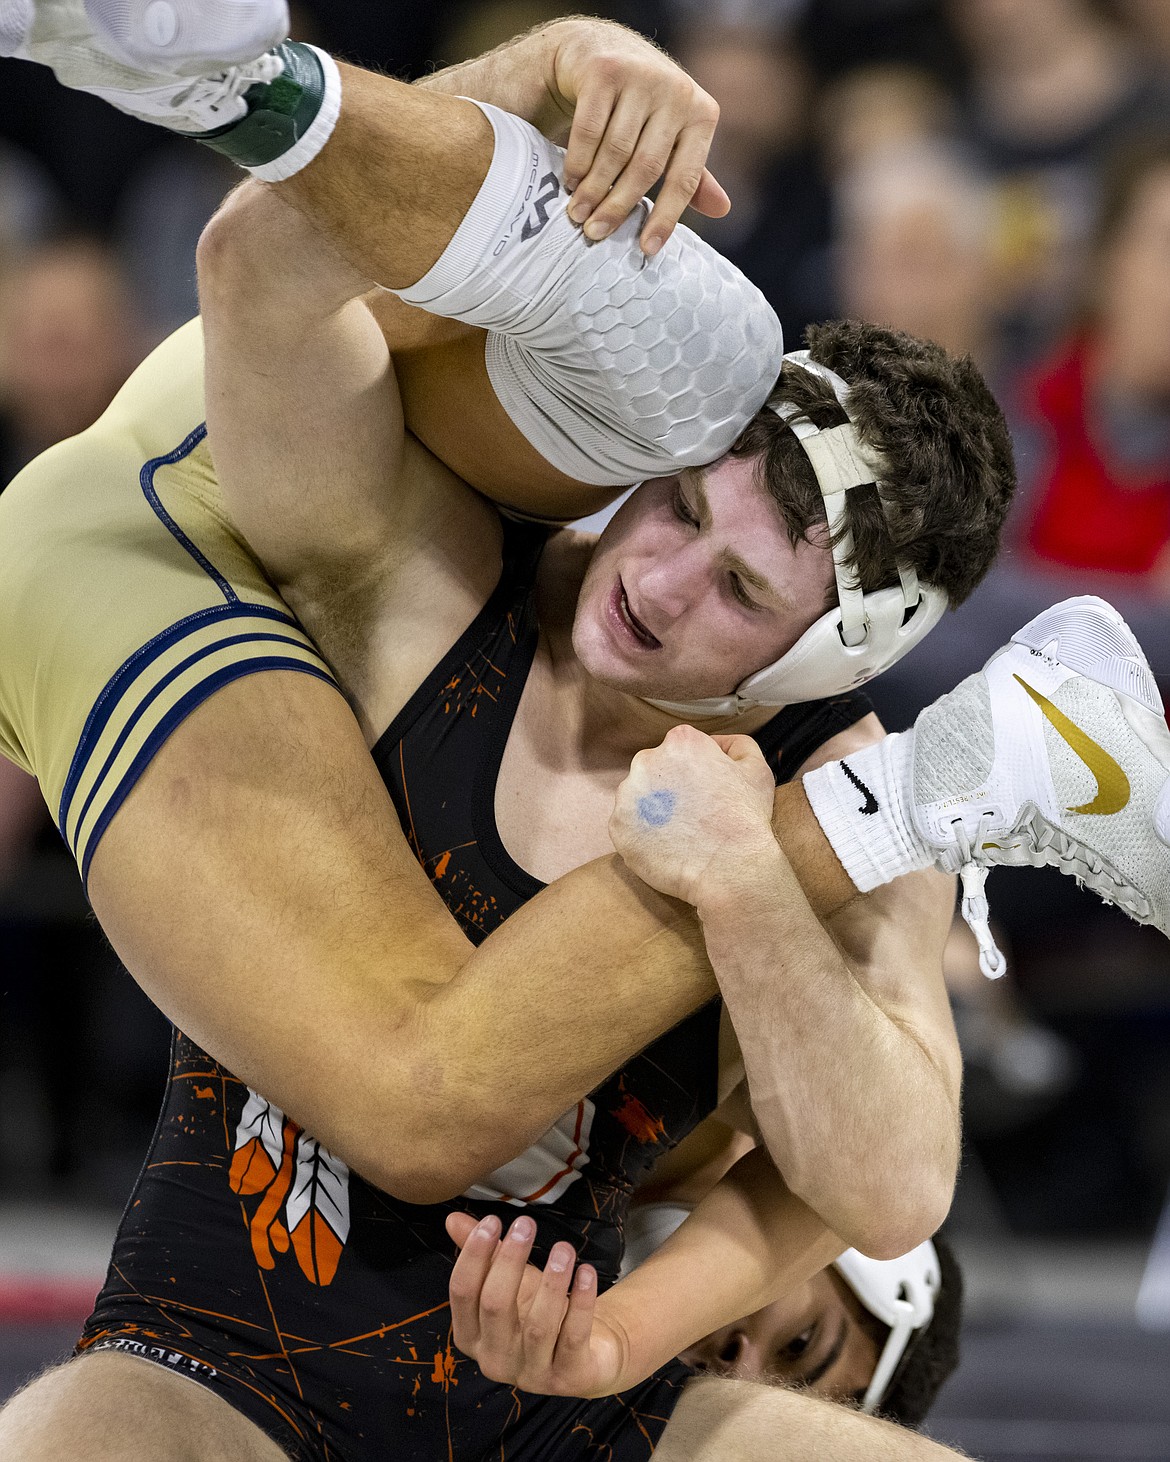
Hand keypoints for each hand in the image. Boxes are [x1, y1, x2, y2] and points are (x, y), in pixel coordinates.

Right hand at [446, 1212, 629, 1396]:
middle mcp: (495, 1359)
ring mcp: (532, 1374)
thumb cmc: (536, 1312)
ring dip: (551, 1283)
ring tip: (564, 1248)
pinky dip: (581, 1302)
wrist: (585, 1355)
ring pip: (537, 1326)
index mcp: (471, 1336)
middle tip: (526, 1224)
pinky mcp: (569, 1378)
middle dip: (509, 1261)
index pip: (462, 1294)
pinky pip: (573, 1337)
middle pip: (495, 1307)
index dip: (473, 1255)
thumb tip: (453, 1218)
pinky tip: (586, 1272)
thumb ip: (483, 1254)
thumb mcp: (508, 1281)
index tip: (493, 1221)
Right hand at [547, 19, 728, 254]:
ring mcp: (642, 77)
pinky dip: (578, 161)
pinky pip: (589, 130)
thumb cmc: (639, 105)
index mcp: (701, 114)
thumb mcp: (670, 136)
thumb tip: (723, 210)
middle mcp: (677, 92)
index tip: (646, 250)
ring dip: (593, 188)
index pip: (686, 178)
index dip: (666, 218)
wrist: (598, 48)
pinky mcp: (606, 70)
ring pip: (616, 151)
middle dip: (618, 206)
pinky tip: (570, 180)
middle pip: (646, 168)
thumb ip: (690, 172)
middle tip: (595, 233)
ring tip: (578, 213)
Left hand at [609, 725, 778, 906]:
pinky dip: (643, 835)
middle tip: (694, 812)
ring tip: (680, 832)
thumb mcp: (757, 769)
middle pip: (655, 769)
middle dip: (670, 787)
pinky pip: (629, 827)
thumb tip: (717, 745)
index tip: (706, 791)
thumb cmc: (745, 820)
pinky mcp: (618, 827)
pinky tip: (667, 846)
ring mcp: (628, 796)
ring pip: (639, 798)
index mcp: (679, 743)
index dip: (696, 770)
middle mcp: (647, 762)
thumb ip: (735, 745)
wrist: (730, 869)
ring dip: (654, 810)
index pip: (681, 748)